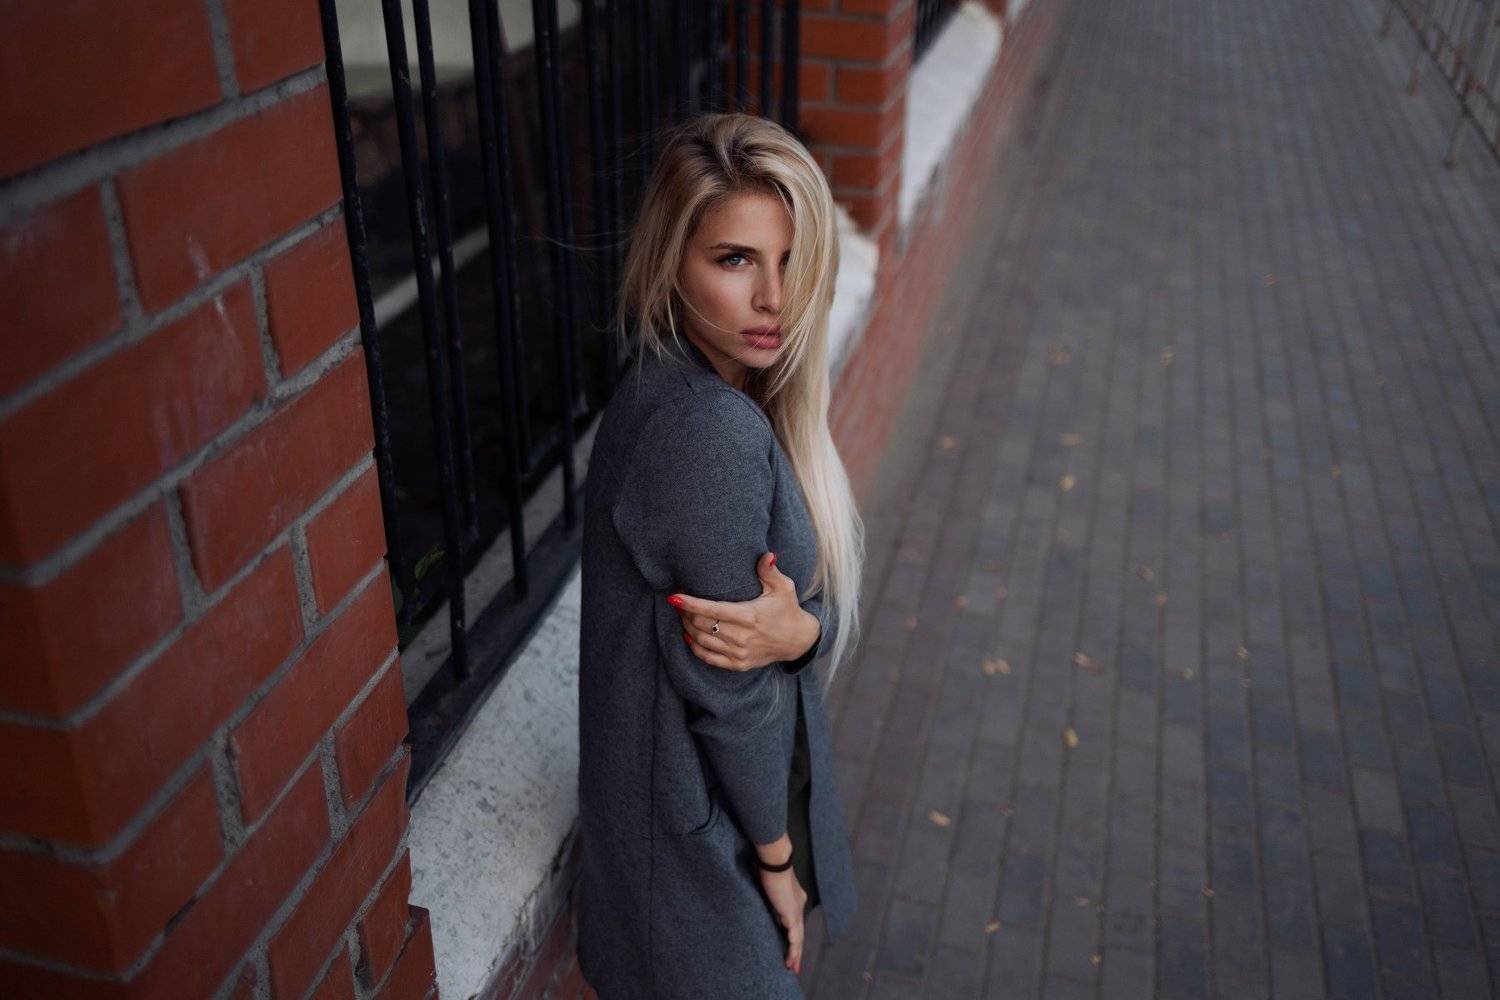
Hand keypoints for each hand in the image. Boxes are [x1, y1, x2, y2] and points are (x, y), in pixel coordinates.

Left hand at [668, 553, 818, 671]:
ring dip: (687, 627)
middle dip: (686, 612)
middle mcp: (741, 637)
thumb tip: (766, 554)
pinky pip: (708, 658)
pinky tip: (689, 636)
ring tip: (682, 615)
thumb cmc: (787, 610)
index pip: (712, 609)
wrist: (798, 641)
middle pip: (702, 624)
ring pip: (702, 640)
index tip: (674, 596)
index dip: (690, 603)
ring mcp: (739, 653)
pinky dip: (695, 647)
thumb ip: (770, 571)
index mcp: (749, 616)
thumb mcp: (784, 588)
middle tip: (679, 602)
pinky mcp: (738, 664)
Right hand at [756, 855, 807, 974]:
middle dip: (796, 951)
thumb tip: (754, 895)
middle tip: (793, 966)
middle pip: (798, 933)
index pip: (793, 922)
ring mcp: (797, 911)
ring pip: (798, 939)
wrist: (774, 861)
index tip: (788, 947)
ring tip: (791, 968)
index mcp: (793, 898)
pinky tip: (790, 961)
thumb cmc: (767, 866)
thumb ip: (765, 894)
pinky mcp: (792, 915)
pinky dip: (793, 950)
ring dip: (795, 955)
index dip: (791, 936)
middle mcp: (798, 906)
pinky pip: (794, 938)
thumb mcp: (765, 884)